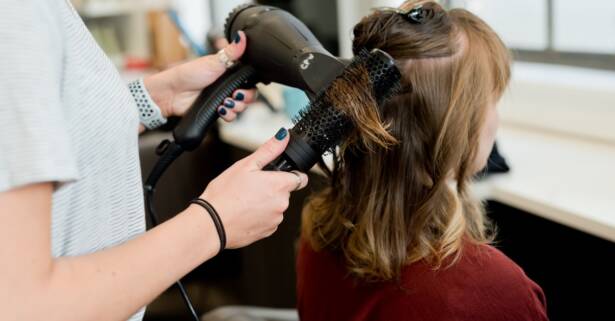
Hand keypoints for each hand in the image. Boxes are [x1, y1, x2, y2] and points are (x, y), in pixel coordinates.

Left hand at [143, 31, 256, 121]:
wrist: (173, 93)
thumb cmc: (189, 74)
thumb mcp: (214, 61)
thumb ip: (232, 51)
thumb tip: (241, 36)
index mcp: (229, 72)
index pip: (249, 80)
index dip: (251, 85)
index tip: (244, 86)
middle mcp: (228, 86)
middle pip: (249, 96)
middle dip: (245, 98)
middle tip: (234, 95)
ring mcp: (223, 99)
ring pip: (241, 107)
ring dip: (236, 107)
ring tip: (225, 103)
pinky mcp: (217, 110)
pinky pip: (231, 116)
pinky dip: (228, 115)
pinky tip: (220, 109)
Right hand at [200, 128, 308, 248]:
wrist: (211, 224)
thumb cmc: (225, 194)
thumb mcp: (245, 165)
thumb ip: (269, 150)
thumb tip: (283, 137)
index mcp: (279, 185)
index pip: (300, 178)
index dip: (290, 174)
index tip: (278, 175)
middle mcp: (282, 204)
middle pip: (285, 192)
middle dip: (272, 188)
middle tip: (251, 186)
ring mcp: (275, 220)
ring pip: (276, 206)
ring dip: (266, 203)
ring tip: (245, 200)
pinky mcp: (267, 232)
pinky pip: (269, 220)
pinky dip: (260, 216)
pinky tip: (244, 212)